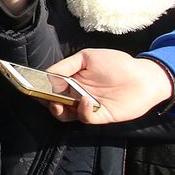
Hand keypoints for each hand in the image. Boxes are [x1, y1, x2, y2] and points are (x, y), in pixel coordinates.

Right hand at [41, 49, 174, 123]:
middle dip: (44, 100)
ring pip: (65, 114)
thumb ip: (67, 65)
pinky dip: (82, 111)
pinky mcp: (100, 116)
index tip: (29, 86)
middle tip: (44, 96)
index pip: (49, 87)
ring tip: (60, 101)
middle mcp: (76, 95)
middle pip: (53, 102)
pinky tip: (86, 100)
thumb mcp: (88, 57)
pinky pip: (85, 118)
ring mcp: (87, 107)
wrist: (145, 77)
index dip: (38, 87)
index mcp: (71, 80)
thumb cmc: (117, 64)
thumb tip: (47, 74)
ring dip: (59, 109)